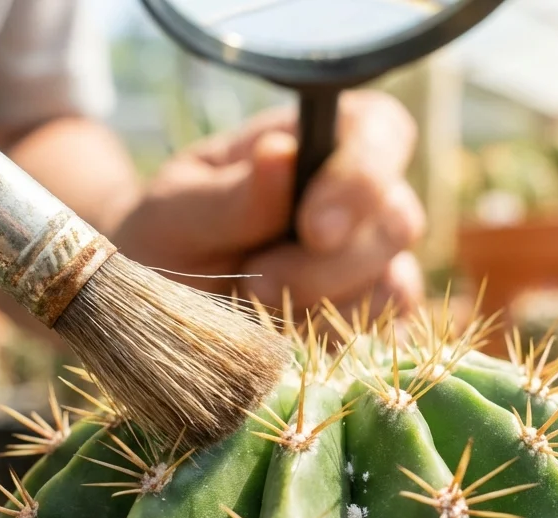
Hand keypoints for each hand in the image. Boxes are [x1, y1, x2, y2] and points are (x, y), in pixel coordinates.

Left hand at [109, 90, 426, 318]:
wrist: (160, 305)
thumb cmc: (172, 237)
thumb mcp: (179, 210)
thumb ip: (231, 193)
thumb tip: (282, 153)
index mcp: (319, 143)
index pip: (380, 132)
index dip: (364, 176)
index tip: (313, 228)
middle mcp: (362, 200)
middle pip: (396, 221)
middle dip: (324, 266)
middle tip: (255, 283)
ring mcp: (375, 264)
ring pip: (394, 287)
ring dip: (322, 309)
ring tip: (255, 309)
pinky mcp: (373, 323)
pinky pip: (386, 339)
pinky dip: (334, 345)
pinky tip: (284, 341)